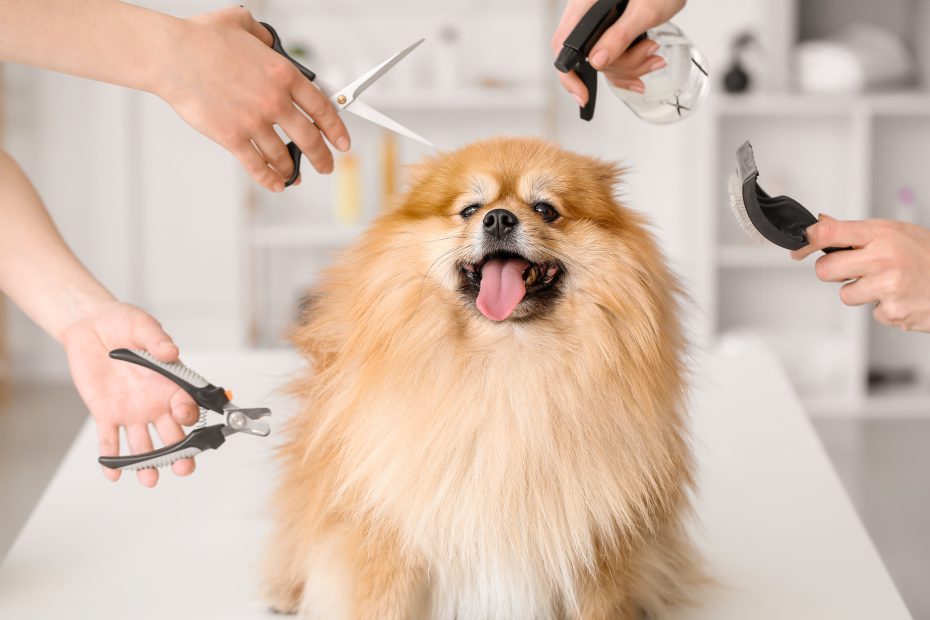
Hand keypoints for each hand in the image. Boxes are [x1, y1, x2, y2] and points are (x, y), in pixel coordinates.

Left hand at [60, 301, 200, 485]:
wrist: (89, 326)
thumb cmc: (123, 323)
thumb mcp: (142, 325)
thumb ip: (157, 339)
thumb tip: (170, 351)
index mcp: (171, 382)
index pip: (187, 404)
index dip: (189, 414)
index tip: (185, 416)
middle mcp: (156, 401)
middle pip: (173, 433)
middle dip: (181, 452)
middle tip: (184, 467)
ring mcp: (132, 411)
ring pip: (144, 444)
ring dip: (148, 464)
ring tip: (150, 479)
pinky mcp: (106, 414)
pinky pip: (110, 440)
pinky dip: (111, 459)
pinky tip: (113, 474)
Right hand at [156, 7, 350, 191]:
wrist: (171, 56)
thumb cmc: (201, 40)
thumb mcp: (243, 23)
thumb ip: (264, 36)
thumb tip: (270, 43)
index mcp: (283, 74)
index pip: (322, 108)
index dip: (336, 129)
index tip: (342, 142)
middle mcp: (274, 101)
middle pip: (310, 138)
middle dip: (322, 158)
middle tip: (326, 166)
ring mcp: (254, 122)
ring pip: (283, 156)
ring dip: (292, 169)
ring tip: (295, 175)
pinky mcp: (232, 137)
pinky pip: (256, 166)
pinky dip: (269, 179)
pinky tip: (276, 183)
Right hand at [551, 0, 684, 103]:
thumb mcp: (644, 10)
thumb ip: (620, 35)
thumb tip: (596, 61)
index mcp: (586, 6)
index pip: (564, 46)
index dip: (569, 75)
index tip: (583, 95)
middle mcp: (588, 17)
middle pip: (590, 60)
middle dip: (622, 66)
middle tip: (649, 51)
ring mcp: (599, 27)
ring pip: (605, 64)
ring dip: (633, 66)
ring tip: (654, 50)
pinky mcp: (611, 34)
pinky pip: (614, 61)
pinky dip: (632, 66)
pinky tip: (649, 59)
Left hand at [792, 215, 929, 331]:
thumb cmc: (929, 255)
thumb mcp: (897, 232)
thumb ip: (858, 231)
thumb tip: (821, 222)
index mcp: (882, 233)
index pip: (829, 232)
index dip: (808, 240)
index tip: (800, 248)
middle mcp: (884, 257)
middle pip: (825, 269)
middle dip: (834, 272)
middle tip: (854, 269)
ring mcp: (888, 286)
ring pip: (845, 294)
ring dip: (861, 292)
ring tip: (887, 283)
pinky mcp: (892, 312)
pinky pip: (870, 312)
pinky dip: (883, 307)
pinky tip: (902, 297)